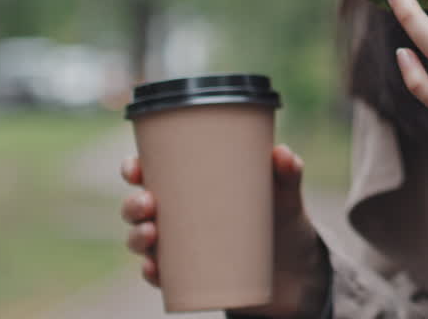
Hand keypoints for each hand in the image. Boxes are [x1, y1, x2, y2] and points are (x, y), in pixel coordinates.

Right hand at [120, 145, 330, 317]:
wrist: (295, 264)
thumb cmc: (280, 215)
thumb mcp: (286, 193)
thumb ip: (288, 171)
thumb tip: (282, 154)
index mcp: (193, 184)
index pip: (153, 171)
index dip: (134, 168)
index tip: (134, 168)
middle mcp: (179, 213)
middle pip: (140, 206)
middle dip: (133, 205)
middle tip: (148, 204)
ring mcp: (181, 245)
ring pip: (143, 240)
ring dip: (136, 238)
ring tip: (151, 234)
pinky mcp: (190, 273)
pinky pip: (161, 274)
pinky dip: (152, 273)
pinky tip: (153, 269)